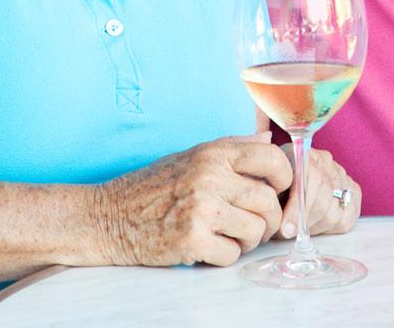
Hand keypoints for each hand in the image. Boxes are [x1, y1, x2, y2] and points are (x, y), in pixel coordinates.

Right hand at [99, 132, 291, 266]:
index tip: (276, 192)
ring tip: (228, 236)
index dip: (284, 179)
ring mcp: (201, 207)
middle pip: (269, 201)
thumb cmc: (152, 187)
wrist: (109, 216)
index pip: (273, 157)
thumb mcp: (191, 155)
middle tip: (253, 226)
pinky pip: (233, 255)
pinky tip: (208, 247)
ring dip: (247, 240)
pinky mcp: (191, 238)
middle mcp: (210, 176)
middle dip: (268, 220)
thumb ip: (231, 147)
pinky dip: (224, 257)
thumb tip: (266, 137)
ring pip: (256, 230)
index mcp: (214, 153)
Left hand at [276, 143, 359, 238]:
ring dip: (315, 226)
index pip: (308, 180)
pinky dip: (332, 226)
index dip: (297, 209)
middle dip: (304, 222)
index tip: (285, 230)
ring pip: (334, 212)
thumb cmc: (271, 187)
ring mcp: (340, 174)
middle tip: (288, 232)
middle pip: (322, 200)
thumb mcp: (262, 187)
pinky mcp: (352, 189)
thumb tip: (275, 222)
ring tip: (300, 227)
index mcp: (300, 154)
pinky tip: (316, 224)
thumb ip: (267, 197)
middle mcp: (324, 160)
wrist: (284, 178)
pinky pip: (348, 217)